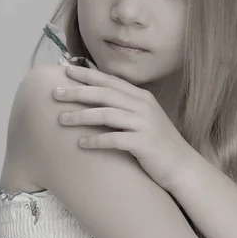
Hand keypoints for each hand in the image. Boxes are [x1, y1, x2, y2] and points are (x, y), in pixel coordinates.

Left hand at [52, 64, 193, 192]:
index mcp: (141, 97)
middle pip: (104, 94)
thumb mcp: (143, 118)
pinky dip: (96, 140)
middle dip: (77, 92)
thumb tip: (97, 100)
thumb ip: (125, 107)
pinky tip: (80, 143)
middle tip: (54, 93)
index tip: (65, 71)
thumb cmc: (157, 143)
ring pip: (106, 114)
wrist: (182, 166)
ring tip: (60, 119)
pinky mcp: (143, 143)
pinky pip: (114, 139)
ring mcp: (144, 124)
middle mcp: (143, 106)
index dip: (87, 75)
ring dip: (81, 116)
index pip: (110, 81)